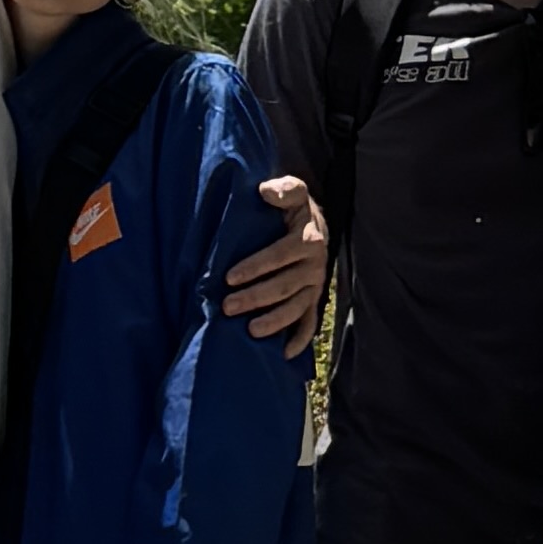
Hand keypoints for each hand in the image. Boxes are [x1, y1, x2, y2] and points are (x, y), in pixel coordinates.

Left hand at [224, 175, 329, 357]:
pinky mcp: (314, 299)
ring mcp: (315, 285)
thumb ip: (283, 190)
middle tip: (227, 307)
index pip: (280, 255)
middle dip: (256, 297)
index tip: (230, 276)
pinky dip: (299, 339)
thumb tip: (265, 192)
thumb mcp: (292, 192)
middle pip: (284, 286)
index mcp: (308, 240)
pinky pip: (310, 323)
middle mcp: (315, 266)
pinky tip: (284, 354)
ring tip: (251, 331)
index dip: (256, 266)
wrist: (314, 222)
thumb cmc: (294, 208)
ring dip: (275, 321)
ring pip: (296, 307)